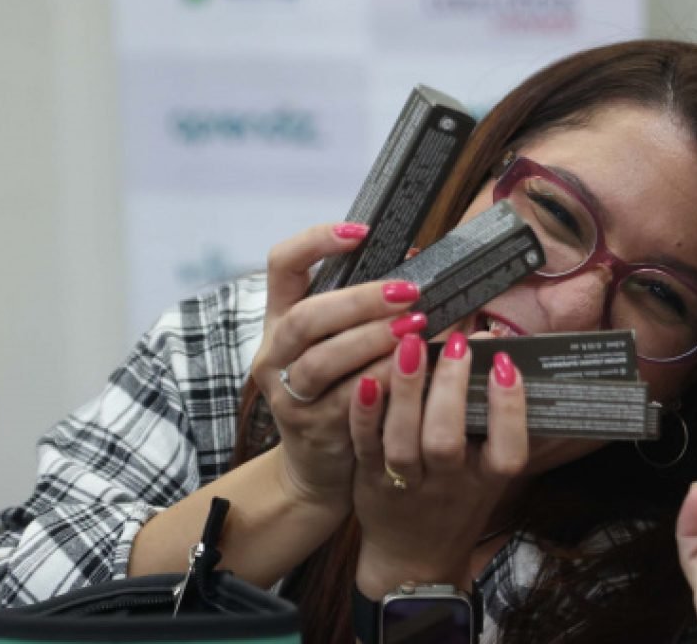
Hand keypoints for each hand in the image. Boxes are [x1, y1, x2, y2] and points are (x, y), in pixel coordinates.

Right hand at [250, 222, 429, 510]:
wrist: (318, 464)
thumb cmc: (341, 388)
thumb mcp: (342, 342)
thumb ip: (368, 306)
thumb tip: (420, 258)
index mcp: (280, 317)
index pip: (283, 264)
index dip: (317, 242)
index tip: (362, 231)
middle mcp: (275, 352)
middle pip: (306, 317)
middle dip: (360, 300)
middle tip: (408, 292)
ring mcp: (287, 392)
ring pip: (322, 360)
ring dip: (372, 340)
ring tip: (415, 328)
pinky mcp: (310, 426)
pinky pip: (347, 401)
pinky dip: (381, 382)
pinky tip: (409, 372)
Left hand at [350, 332, 528, 596]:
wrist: (413, 557)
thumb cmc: (458, 500)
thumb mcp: (489, 473)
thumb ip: (496, 426)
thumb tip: (501, 357)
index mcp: (486, 480)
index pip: (507, 448)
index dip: (509, 407)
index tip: (504, 363)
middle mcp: (447, 484)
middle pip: (447, 439)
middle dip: (451, 387)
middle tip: (457, 341)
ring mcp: (405, 483)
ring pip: (403, 441)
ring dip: (407, 390)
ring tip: (411, 344)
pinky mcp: (369, 477)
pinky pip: (365, 444)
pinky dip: (365, 413)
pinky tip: (368, 377)